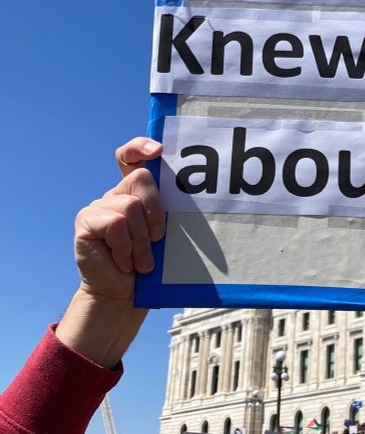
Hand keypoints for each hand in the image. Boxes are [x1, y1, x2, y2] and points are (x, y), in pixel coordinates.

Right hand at [55, 138, 162, 367]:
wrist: (125, 295)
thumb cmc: (152, 264)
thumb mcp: (165, 233)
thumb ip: (168, 211)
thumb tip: (202, 193)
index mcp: (136, 192)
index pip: (131, 156)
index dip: (140, 146)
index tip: (158, 151)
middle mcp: (116, 194)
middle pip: (141, 178)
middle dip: (156, 211)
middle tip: (157, 240)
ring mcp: (98, 206)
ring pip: (131, 206)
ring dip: (142, 241)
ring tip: (141, 262)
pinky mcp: (85, 221)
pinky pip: (116, 223)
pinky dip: (126, 247)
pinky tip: (123, 262)